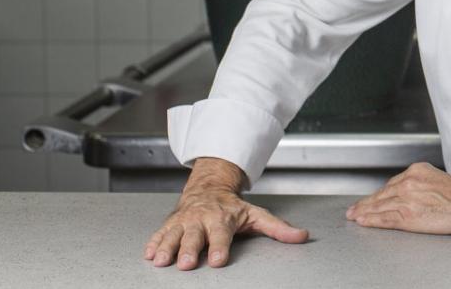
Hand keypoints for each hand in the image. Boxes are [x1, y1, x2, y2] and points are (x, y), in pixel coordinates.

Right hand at [144, 157, 308, 269]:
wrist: (208, 188)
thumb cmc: (232, 207)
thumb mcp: (256, 215)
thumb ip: (278, 228)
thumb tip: (302, 236)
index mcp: (223, 219)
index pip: (222, 236)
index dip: (221, 248)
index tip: (219, 260)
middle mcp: (202, 219)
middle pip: (196, 237)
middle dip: (191, 250)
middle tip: (187, 263)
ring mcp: (185, 221)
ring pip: (175, 235)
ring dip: (168, 247)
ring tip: (161, 260)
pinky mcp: (171, 223)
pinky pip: (160, 233)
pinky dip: (154, 242)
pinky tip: (149, 253)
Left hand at [346, 162, 450, 236]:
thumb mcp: (440, 179)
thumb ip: (425, 185)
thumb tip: (420, 194)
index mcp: (417, 171)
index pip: (392, 183)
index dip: (380, 193)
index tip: (372, 197)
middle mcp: (408, 182)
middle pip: (382, 194)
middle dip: (367, 202)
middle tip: (355, 208)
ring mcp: (406, 199)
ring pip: (379, 206)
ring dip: (365, 211)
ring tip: (355, 216)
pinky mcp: (407, 216)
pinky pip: (384, 218)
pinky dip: (371, 220)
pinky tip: (364, 222)